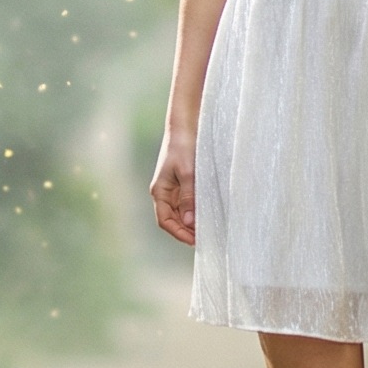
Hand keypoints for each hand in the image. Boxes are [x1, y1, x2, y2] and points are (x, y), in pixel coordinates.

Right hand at [150, 128, 198, 245]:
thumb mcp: (188, 173)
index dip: (178, 233)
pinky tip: (207, 214)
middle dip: (186, 231)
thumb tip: (190, 222)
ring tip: (208, 230)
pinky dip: (196, 211)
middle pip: (173, 220)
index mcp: (160, 191)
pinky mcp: (183, 183)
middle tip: (206, 238)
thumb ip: (189, 197)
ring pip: (181, 213)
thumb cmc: (184, 147)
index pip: (165, 221)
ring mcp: (174, 189)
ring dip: (192, 223)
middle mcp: (164, 193)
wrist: (185, 126)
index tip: (194, 240)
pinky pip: (188, 203)